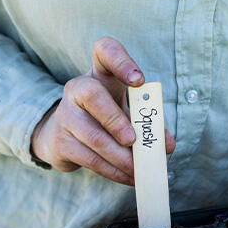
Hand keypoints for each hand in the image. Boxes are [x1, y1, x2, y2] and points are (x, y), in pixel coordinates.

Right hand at [31, 37, 174, 184]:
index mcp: (100, 73)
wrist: (61, 135)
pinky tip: (128, 176)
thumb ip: (147, 122)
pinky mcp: (60, 142)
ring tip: (139, 168)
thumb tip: (166, 145)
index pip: (105, 51)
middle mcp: (77, 88)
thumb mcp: (125, 110)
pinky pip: (89, 159)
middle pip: (92, 95)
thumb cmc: (103, 117)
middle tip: (134, 140)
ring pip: (93, 136)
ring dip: (121, 157)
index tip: (139, 80)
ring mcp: (65, 115)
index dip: (121, 62)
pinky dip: (113, 171)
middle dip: (115, 119)